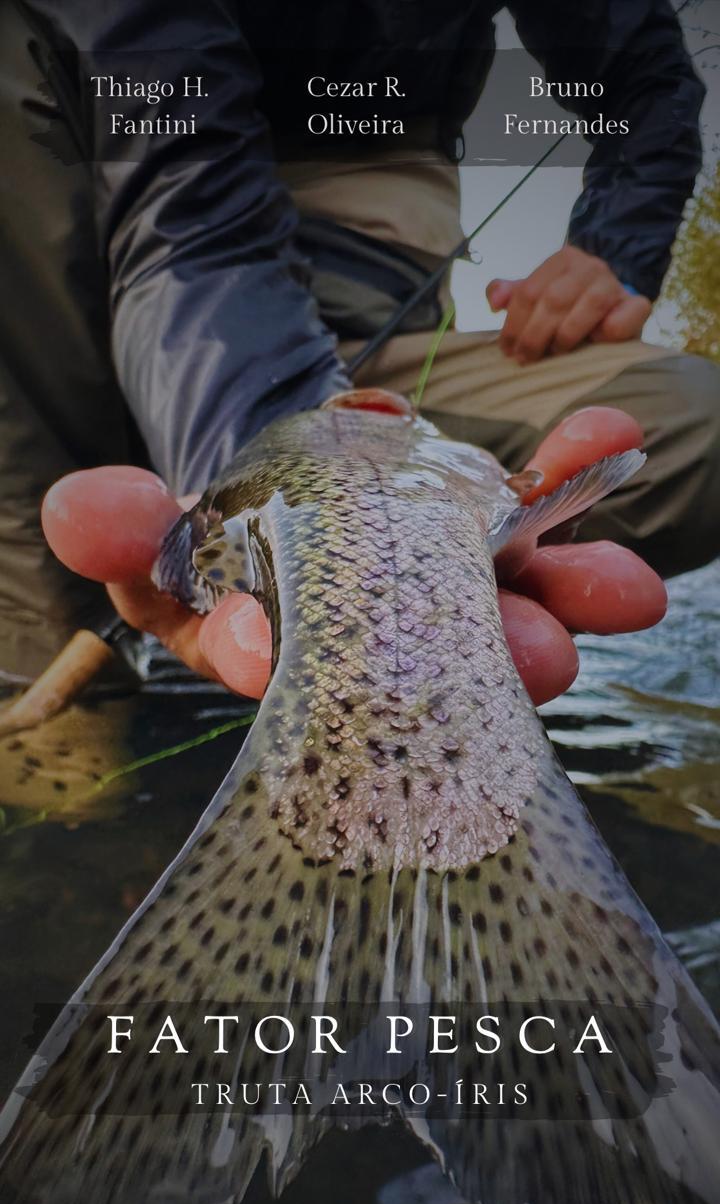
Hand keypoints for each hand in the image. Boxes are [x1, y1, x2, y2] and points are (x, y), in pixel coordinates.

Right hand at [40, 407, 664, 707]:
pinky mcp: (488, 551)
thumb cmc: (218, 529)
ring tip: (620, 588)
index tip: (301, 655)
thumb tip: (71, 512)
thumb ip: (125, 523)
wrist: (287, 492)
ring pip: (507, 611)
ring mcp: (441, 603)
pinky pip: (536, 529)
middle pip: (433, 667)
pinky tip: (605, 450)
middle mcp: (377, 652)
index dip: (292, 664)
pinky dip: (572, 494)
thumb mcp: (158, 524)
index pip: (287, 673)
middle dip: (485, 662)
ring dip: (563, 595)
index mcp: (285, 661)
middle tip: (540, 660)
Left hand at [487, 245, 651, 362]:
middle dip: (534, 335)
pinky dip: (608, 333)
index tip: (507, 350)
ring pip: (589, 305)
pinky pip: (624, 318)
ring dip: (567, 336)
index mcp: (562, 260)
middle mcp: (590, 266)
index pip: (529, 291)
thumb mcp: (539, 298)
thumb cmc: (569, 309)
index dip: (514, 324)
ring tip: (555, 354)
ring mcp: (615, 284)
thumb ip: (514, 295)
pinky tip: (594, 343)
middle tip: (525, 359)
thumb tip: (494, 300)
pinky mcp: (637, 305)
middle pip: (555, 299)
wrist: (612, 312)